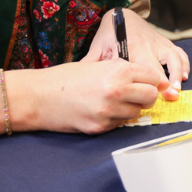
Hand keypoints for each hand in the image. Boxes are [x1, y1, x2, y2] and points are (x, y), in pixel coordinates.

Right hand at [18, 59, 166, 134]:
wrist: (39, 96)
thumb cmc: (67, 78)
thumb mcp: (99, 64)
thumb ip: (124, 71)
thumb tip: (151, 80)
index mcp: (118, 70)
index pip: (153, 77)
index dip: (153, 81)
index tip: (151, 84)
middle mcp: (116, 91)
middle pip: (151, 97)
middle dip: (146, 96)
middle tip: (135, 95)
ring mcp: (109, 111)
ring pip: (137, 113)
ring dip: (130, 109)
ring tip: (112, 102)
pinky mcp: (100, 127)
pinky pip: (119, 124)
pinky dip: (115, 119)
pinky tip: (100, 111)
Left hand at [83, 8, 189, 99]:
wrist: (122, 13)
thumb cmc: (109, 33)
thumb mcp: (98, 47)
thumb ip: (92, 64)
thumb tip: (77, 84)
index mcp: (131, 47)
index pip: (141, 68)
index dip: (147, 82)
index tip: (151, 96)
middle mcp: (148, 45)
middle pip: (159, 66)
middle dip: (166, 82)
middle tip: (170, 97)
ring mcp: (159, 43)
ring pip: (174, 58)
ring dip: (177, 73)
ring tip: (178, 88)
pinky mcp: (166, 43)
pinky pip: (180, 53)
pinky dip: (184, 64)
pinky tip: (184, 76)